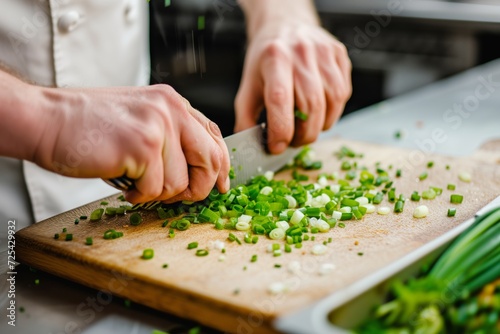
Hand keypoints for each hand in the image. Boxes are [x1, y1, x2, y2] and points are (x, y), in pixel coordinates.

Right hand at [33, 84, 229, 203]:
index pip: (214, 135)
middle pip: (211, 160)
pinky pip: (156, 190)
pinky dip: (139, 196)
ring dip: (158, 193)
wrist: (47, 120)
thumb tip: (199, 171)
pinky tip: (123, 184)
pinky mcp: (143, 148)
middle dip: (199, 188)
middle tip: (179, 196)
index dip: (222, 165)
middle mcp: (171, 110)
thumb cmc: (88, 126)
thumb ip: (170, 137)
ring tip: (134, 182)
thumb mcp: (139, 120)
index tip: (222, 185)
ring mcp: (158, 127)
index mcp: (172, 102)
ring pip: (181, 183)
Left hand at [235, 17, 351, 153]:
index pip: (281, 101)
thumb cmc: (266, 61)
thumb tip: (250, 148)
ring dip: (319, 126)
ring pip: (332, 103)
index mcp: (274, 58)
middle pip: (311, 107)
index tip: (276, 146)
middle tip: (292, 141)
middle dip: (302, 135)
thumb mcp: (248, 86)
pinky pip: (343, 94)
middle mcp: (302, 52)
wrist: (285, 25)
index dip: (281, 131)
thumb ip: (246, 119)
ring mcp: (325, 52)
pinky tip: (318, 111)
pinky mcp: (340, 55)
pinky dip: (331, 112)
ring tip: (305, 127)